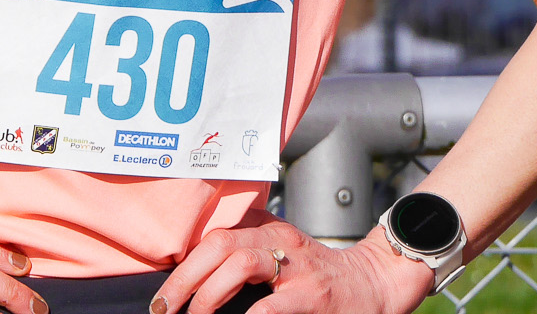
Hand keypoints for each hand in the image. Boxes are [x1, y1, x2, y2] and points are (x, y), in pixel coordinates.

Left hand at [156, 220, 432, 313]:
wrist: (374, 285)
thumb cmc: (318, 278)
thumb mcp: (283, 254)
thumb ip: (246, 256)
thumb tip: (192, 283)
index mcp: (268, 231)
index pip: (214, 237)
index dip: (181, 267)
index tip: (162, 298)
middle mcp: (279, 241)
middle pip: (218, 244)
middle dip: (183, 280)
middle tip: (163, 310)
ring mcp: (296, 268)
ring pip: (239, 263)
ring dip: (206, 295)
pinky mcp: (310, 296)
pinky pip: (268, 306)